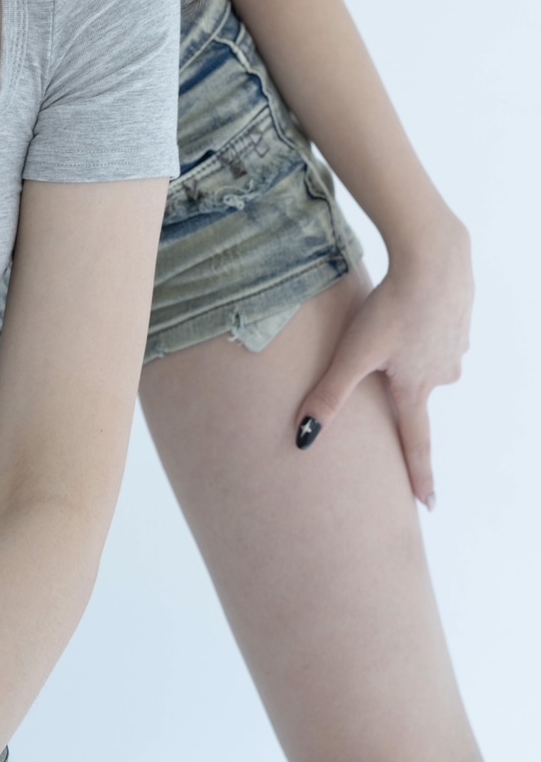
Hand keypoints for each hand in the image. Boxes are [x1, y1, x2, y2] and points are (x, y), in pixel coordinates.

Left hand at [294, 213, 472, 505]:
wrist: (432, 258)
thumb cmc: (391, 308)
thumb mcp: (354, 353)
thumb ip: (329, 395)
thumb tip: (302, 438)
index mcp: (415, 386)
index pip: (415, 442)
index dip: (419, 475)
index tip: (428, 504)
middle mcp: (442, 372)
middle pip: (419, 392)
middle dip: (408, 395)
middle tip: (398, 387)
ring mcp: (455, 344)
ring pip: (429, 359)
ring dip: (414, 354)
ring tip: (396, 333)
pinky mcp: (459, 316)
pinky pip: (438, 330)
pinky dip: (425, 326)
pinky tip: (414, 308)